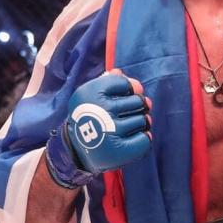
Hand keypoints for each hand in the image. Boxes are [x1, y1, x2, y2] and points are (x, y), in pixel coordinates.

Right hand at [45, 70, 151, 188]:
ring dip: (140, 123)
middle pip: (138, 101)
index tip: (119, 97)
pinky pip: (144, 139)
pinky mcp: (118, 149)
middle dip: (137, 107)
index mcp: (91, 92)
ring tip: (126, 127)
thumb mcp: (92, 95)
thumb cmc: (91, 116)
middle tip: (126, 113)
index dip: (128, 90)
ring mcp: (110, 131)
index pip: (125, 83)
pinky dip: (142, 139)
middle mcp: (101, 110)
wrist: (78, 148)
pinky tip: (132, 138)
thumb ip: (108, 81)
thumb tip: (120, 73)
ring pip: (143, 120)